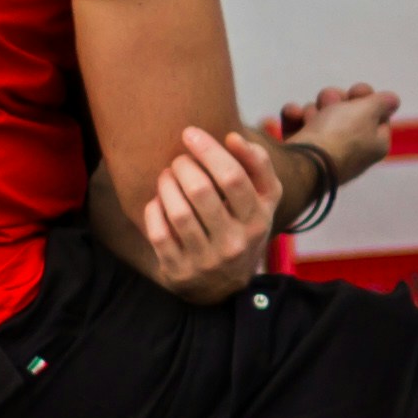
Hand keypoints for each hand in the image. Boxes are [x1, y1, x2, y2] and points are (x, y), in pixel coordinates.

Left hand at [135, 123, 282, 298]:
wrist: (225, 284)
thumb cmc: (242, 225)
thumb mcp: (263, 199)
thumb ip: (258, 164)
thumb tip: (234, 137)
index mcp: (258, 219)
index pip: (233, 177)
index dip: (208, 149)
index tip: (190, 133)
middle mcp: (235, 243)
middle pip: (201, 191)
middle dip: (183, 165)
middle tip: (179, 160)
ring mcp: (206, 260)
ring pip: (178, 212)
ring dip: (166, 184)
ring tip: (167, 176)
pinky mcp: (179, 271)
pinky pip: (158, 233)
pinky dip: (154, 210)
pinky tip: (158, 201)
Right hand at [269, 83, 398, 184]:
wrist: (302, 164)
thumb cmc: (340, 135)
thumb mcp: (368, 112)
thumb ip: (382, 102)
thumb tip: (393, 101)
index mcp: (375, 144)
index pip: (377, 114)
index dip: (365, 97)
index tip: (356, 92)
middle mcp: (352, 150)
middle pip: (345, 112)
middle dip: (335, 101)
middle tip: (330, 103)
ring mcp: (324, 152)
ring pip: (319, 115)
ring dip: (313, 110)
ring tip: (310, 118)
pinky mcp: (300, 152)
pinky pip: (297, 124)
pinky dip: (294, 117)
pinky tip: (293, 115)